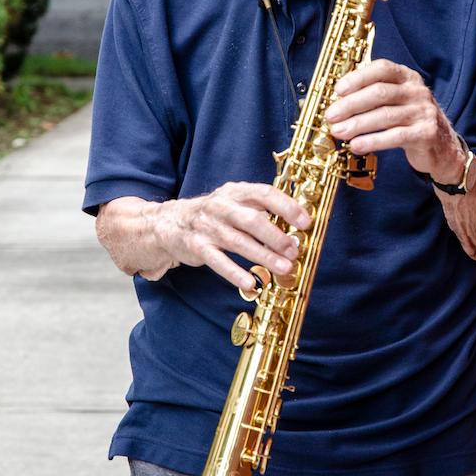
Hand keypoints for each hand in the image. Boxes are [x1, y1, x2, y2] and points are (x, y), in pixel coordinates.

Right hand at [153, 182, 310, 290]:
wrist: (169, 222)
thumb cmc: (214, 215)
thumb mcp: (235, 203)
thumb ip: (261, 210)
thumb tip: (296, 228)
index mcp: (236, 192)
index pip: (264, 194)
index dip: (287, 207)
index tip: (305, 222)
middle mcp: (221, 206)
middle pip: (252, 219)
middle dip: (275, 236)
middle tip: (294, 250)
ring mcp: (207, 227)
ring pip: (238, 242)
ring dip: (263, 256)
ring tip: (283, 268)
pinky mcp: (197, 246)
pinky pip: (218, 261)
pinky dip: (235, 273)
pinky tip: (251, 283)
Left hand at [324, 58, 464, 182]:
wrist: (443, 147)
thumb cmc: (410, 122)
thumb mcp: (396, 102)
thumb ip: (373, 97)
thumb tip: (337, 103)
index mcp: (408, 77)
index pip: (382, 69)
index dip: (358, 78)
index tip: (338, 90)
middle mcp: (418, 91)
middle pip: (380, 92)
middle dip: (351, 104)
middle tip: (331, 116)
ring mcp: (424, 112)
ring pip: (385, 115)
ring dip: (357, 124)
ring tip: (338, 132)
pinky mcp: (427, 133)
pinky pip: (395, 136)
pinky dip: (372, 141)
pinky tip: (356, 146)